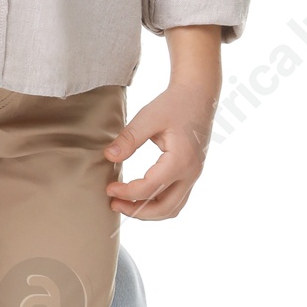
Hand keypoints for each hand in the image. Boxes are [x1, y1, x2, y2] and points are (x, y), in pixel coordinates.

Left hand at [104, 28, 221, 219]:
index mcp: (180, 161)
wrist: (198, 94)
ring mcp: (194, 175)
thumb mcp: (148, 117)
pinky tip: (139, 196)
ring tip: (124, 204)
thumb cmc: (173, 103)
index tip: (108, 188)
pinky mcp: (191, 173)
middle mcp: (191, 173)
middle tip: (113, 203)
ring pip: (173, 208)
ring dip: (148, 212)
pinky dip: (157, 204)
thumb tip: (108, 157)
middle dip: (137, 212)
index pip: (149, 189)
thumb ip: (128, 139)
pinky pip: (176, 199)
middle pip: (164, 209)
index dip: (126, 192)